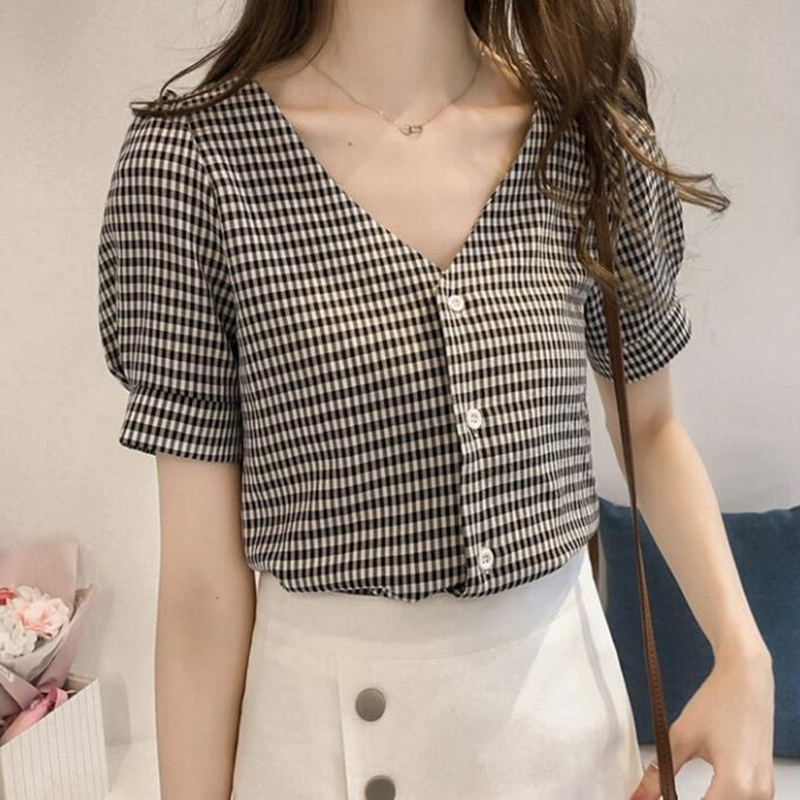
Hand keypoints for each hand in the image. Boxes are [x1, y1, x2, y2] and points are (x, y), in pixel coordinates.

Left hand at [628, 646, 774, 799]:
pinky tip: (702, 796)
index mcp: (736, 784)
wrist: (747, 680)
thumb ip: (658, 774)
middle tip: (662, 796)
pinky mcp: (763, 787)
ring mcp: (764, 792)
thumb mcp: (680, 737)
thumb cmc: (719, 702)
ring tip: (675, 795)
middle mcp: (757, 794)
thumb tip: (639, 797)